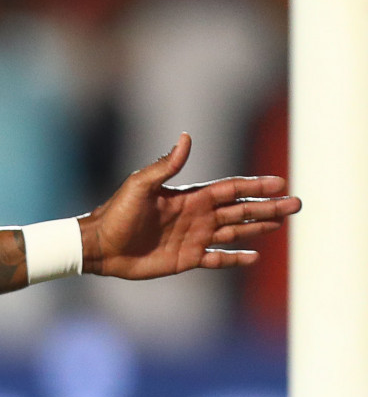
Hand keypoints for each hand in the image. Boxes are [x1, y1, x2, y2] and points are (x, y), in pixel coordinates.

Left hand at [81, 133, 299, 278]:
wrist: (100, 246)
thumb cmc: (117, 213)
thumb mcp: (140, 186)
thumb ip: (165, 166)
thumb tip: (187, 137)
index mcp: (189, 197)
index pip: (230, 189)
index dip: (255, 186)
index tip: (280, 183)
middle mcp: (197, 216)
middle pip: (241, 210)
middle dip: (268, 207)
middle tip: (296, 204)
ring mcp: (194, 237)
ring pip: (235, 231)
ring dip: (259, 227)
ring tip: (282, 224)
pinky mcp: (186, 259)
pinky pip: (217, 258)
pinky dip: (235, 258)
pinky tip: (254, 256)